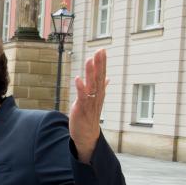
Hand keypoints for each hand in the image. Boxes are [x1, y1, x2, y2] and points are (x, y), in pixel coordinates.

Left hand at [69, 49, 108, 163]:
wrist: (86, 134)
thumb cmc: (89, 116)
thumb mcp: (95, 99)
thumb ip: (101, 87)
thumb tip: (107, 78)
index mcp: (99, 93)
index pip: (102, 75)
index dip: (102, 63)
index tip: (102, 49)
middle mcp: (96, 96)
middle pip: (98, 77)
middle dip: (99, 64)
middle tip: (100, 50)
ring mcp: (89, 102)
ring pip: (91, 85)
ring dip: (91, 73)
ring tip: (90, 60)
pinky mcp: (81, 108)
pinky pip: (81, 97)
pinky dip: (80, 88)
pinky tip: (78, 78)